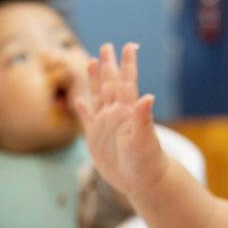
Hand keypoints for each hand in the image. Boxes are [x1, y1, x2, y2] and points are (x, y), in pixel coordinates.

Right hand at [75, 42, 167, 200]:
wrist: (142, 182)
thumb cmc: (147, 163)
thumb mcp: (145, 141)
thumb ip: (144, 118)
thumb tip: (148, 97)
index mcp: (127, 111)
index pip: (126, 82)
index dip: (128, 64)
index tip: (130, 46)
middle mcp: (116, 114)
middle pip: (111, 83)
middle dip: (109, 65)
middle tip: (107, 45)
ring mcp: (106, 125)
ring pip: (99, 96)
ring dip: (96, 80)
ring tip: (93, 62)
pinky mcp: (96, 139)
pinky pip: (88, 119)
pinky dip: (83, 109)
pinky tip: (79, 101)